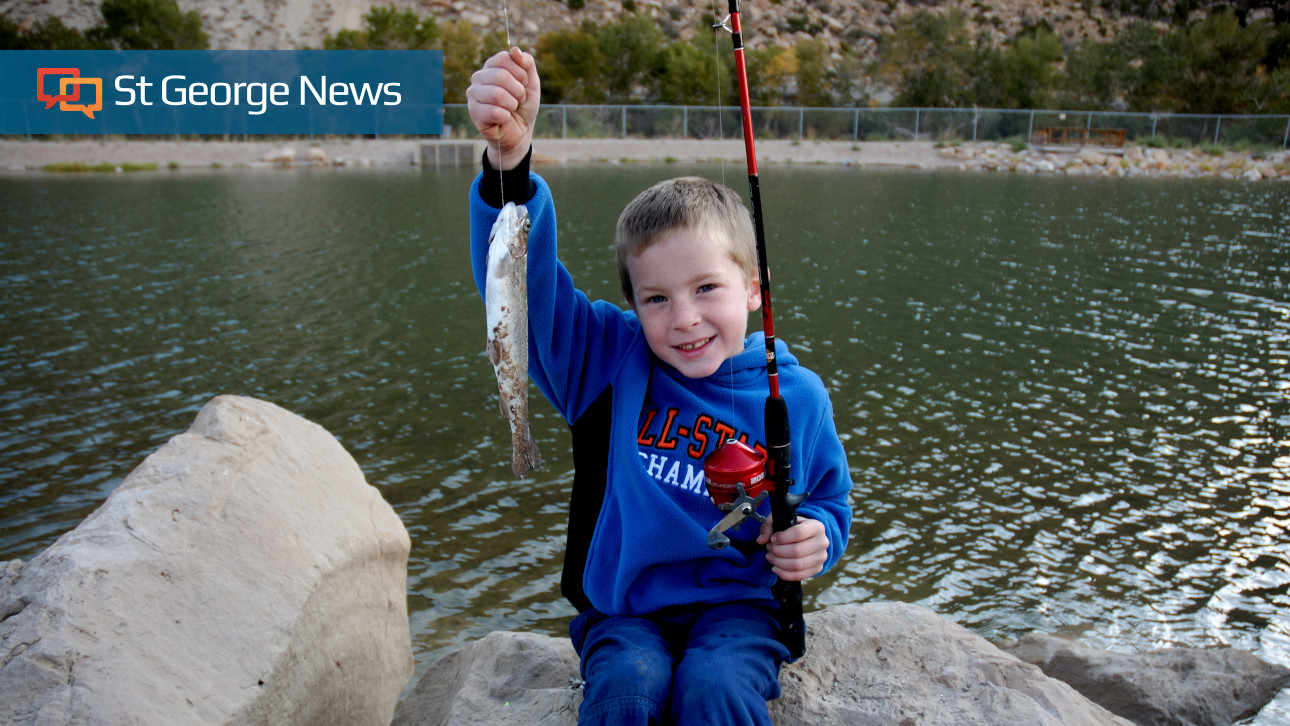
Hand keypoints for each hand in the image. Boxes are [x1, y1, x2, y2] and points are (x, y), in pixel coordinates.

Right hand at [466, 47, 539, 170]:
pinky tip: (504, 119)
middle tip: (519, 100)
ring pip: (496, 94)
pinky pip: (494, 112)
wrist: (520, 132)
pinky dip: (505, 117)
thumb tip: (515, 50)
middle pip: (500, 75)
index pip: (503, 58)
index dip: (520, 73)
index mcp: (491, 66)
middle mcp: (479, 77)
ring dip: (512, 104)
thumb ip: (527, 64)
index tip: (523, 84)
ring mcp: (473, 94)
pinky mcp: (473, 112)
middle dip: (518, 91)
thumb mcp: (531, 83)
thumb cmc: (524, 105)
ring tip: (511, 109)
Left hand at [757, 515, 827, 581]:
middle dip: (778, 551)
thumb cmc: (794, 527)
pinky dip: (784, 574)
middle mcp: (822, 542)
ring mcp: (821, 557)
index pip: (799, 533)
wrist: (809, 537)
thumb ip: (769, 526)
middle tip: (769, 548)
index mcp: (816, 526)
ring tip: (771, 557)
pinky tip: (776, 568)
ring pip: (797, 565)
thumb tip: (761, 540)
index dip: (782, 538)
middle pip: (797, 551)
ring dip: (779, 563)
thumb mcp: (782, 520)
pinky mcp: (817, 568)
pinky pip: (800, 576)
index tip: (773, 539)